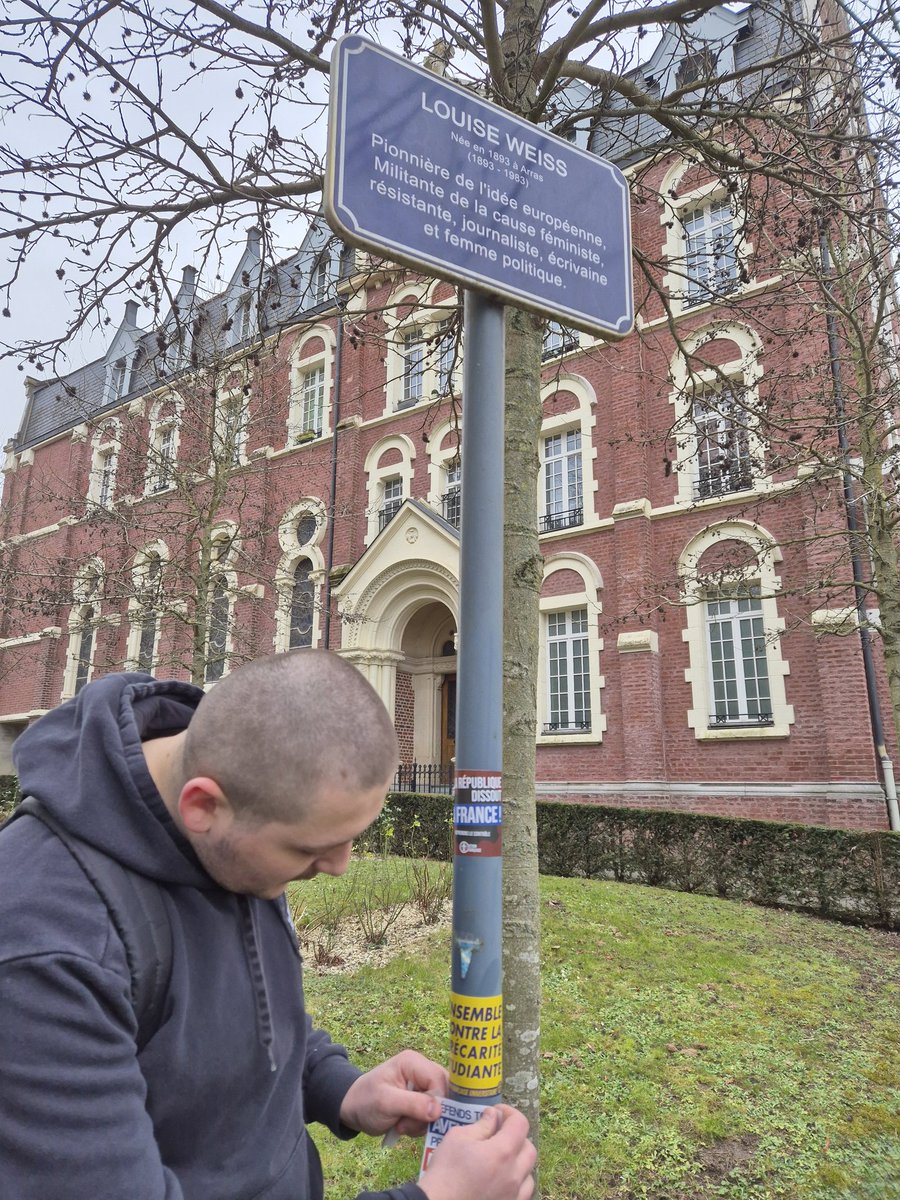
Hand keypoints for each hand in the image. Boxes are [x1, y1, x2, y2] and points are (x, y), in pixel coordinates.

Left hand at [339, 1050, 447, 1137]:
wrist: (353, 1109)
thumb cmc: (365, 1101)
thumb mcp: (385, 1103)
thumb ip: (413, 1105)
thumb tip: (439, 1110)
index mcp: (413, 1062)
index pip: (439, 1081)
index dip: (437, 1102)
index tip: (422, 1119)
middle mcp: (422, 1070)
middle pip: (443, 1093)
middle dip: (429, 1115)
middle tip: (406, 1124)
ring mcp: (422, 1085)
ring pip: (440, 1107)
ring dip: (422, 1123)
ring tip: (401, 1125)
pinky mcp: (422, 1100)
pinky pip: (433, 1115)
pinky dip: (421, 1126)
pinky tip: (404, 1126)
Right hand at [419, 1105, 535, 1199]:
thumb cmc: (445, 1171)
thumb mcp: (458, 1138)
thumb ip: (481, 1125)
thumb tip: (493, 1116)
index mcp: (503, 1152)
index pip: (520, 1124)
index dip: (509, 1113)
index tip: (496, 1113)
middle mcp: (514, 1175)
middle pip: (529, 1148)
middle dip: (516, 1136)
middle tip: (498, 1134)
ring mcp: (514, 1195)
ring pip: (529, 1173)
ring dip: (519, 1161)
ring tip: (501, 1160)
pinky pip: (523, 1193)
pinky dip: (517, 1183)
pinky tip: (501, 1180)